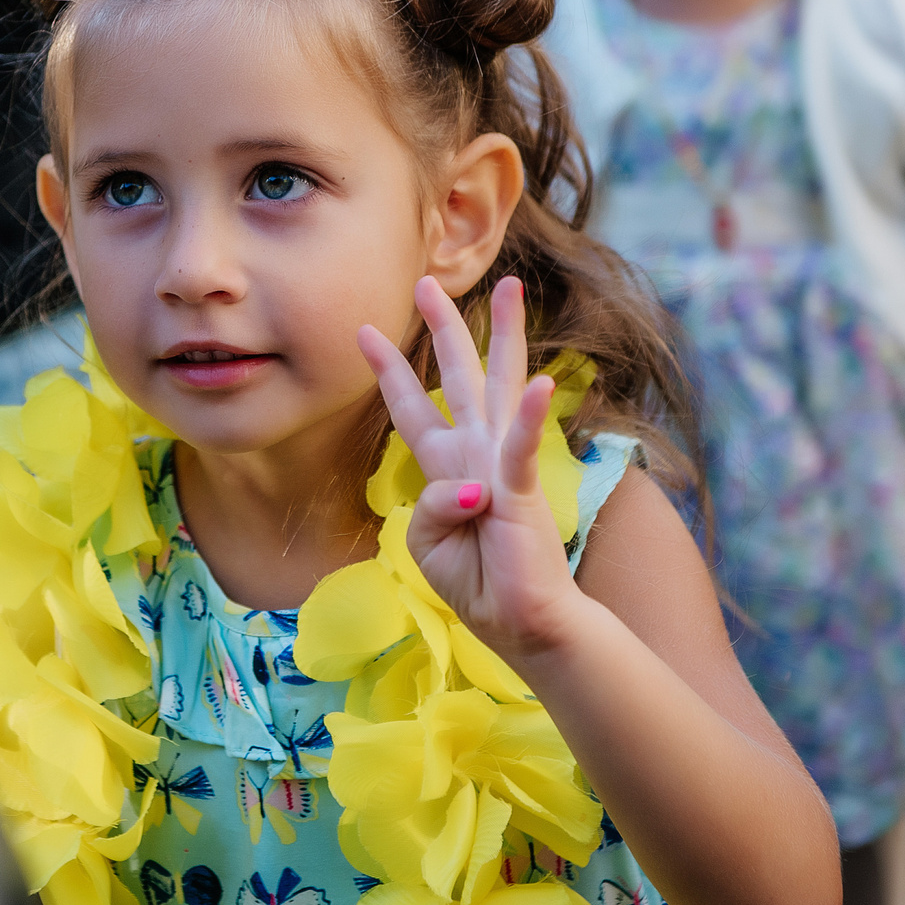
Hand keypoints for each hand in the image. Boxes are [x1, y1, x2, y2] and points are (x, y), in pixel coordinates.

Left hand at [358, 276, 585, 663]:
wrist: (519, 622)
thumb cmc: (477, 582)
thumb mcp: (428, 542)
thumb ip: (432, 506)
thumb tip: (462, 488)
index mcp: (449, 466)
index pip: (414, 408)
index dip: (390, 370)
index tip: (364, 331)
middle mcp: (477, 453)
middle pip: (460, 376)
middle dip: (444, 327)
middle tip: (426, 281)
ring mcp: (502, 464)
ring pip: (500, 388)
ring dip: (505, 337)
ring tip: (512, 289)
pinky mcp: (522, 488)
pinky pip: (523, 445)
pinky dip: (531, 416)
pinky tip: (540, 382)